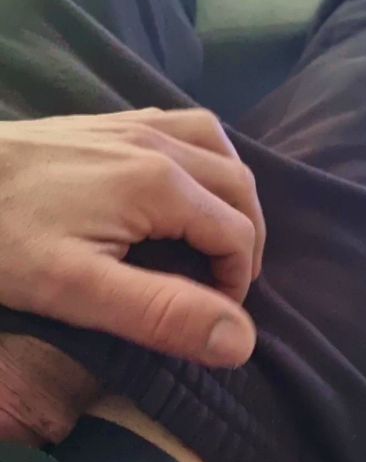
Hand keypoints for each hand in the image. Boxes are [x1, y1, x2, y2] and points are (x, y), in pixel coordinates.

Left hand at [0, 108, 265, 367]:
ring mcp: (134, 124)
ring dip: (232, 194)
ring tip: (219, 234)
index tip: (213, 314)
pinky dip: (204, 158)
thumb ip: (163, 312)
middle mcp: (159, 143)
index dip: (236, 281)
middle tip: (224, 283)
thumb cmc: (4, 238)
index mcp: (161, 184)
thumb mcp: (77, 290)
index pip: (235, 233)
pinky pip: (183, 127)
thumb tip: (240, 339)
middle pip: (238, 187)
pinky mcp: (110, 121)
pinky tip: (184, 182)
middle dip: (246, 240)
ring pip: (218, 147)